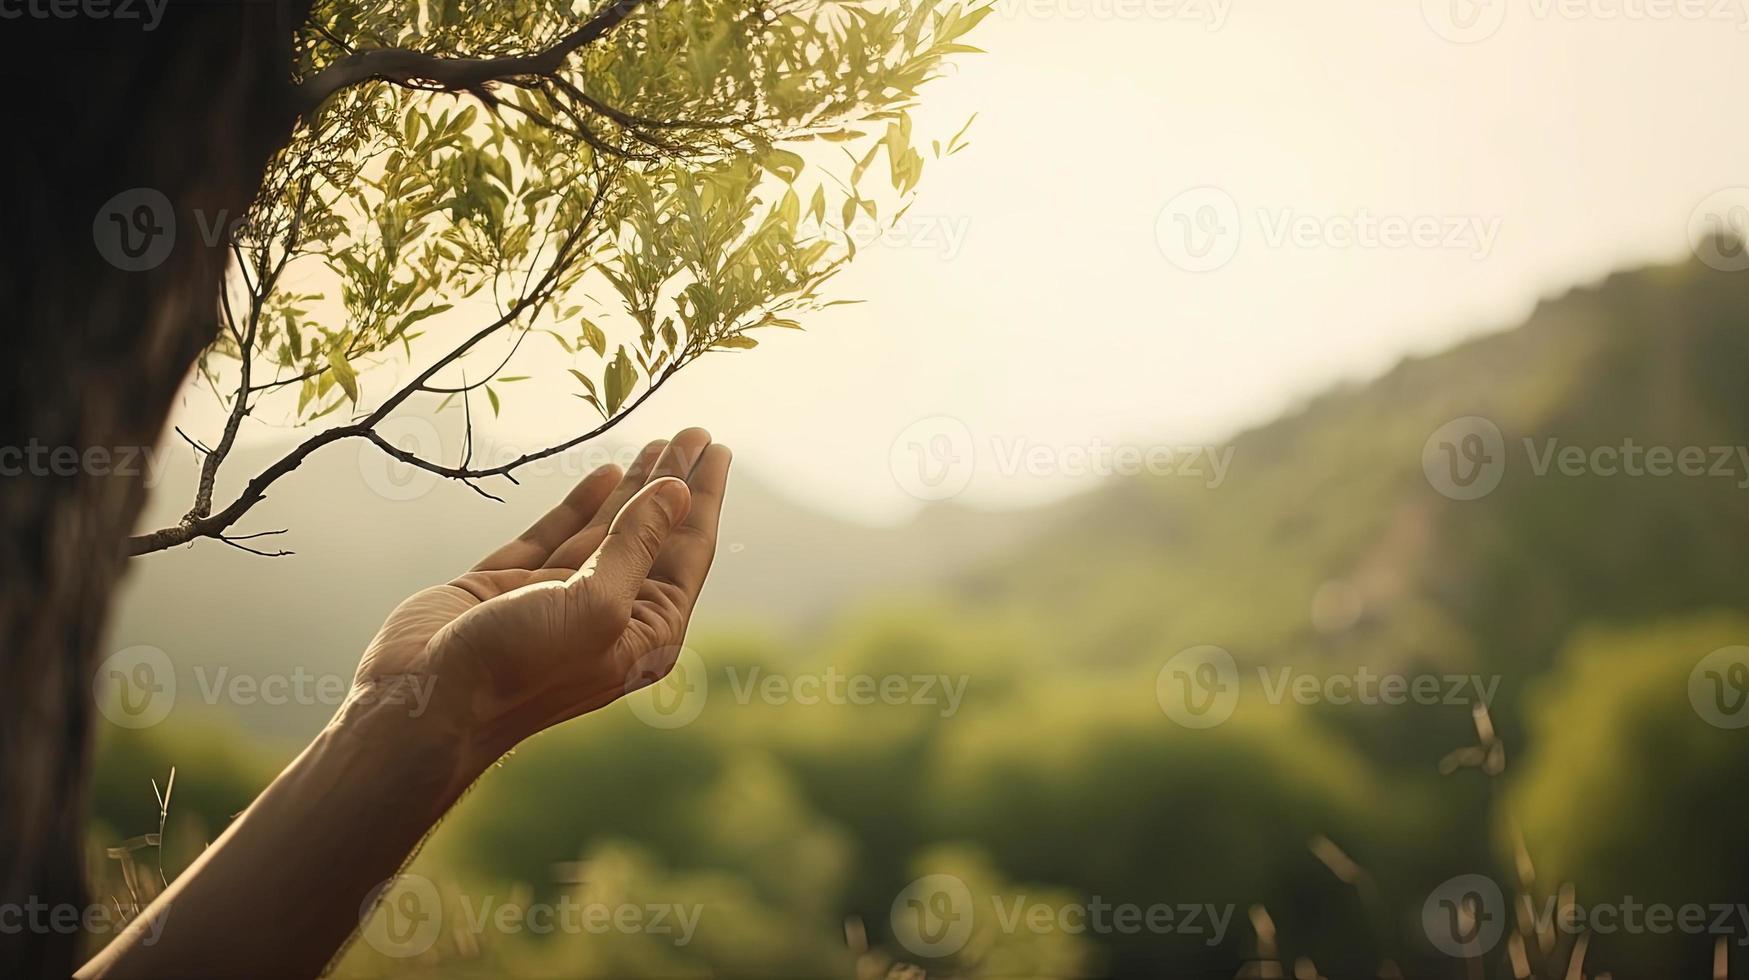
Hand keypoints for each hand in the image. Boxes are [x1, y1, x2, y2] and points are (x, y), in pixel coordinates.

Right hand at [349, 427, 729, 770]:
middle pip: (653, 534)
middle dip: (675, 482)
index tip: (718, 449)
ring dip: (634, 486)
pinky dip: (581, 504)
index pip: (687, 552)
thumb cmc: (520, 667)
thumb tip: (677, 491)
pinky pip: (556, 534)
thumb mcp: (596, 603)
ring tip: (660, 441)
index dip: (702, 498)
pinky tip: (605, 473)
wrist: (423, 702)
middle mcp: (607, 616)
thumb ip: (636, 544)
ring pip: (606, 530)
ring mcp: (557, 599)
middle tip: (695, 431)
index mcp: (643, 635)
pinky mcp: (508, 586)